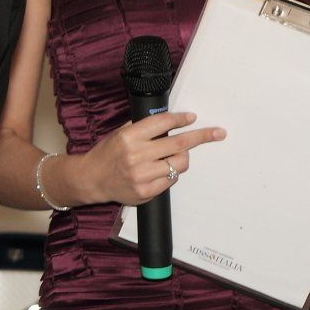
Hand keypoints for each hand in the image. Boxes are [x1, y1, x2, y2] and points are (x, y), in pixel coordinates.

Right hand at [72, 112, 224, 206]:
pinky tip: (160, 171)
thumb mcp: (120, 134)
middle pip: (179, 143)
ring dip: (182, 158)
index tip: (192, 118)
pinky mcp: (145, 192)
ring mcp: (142, 176)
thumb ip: (142, 127)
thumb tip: (170, 121)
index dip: (181, 119)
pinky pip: (172, 180)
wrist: (91, 179)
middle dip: (202, 136)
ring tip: (172, 157)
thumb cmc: (107, 154)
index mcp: (129, 137)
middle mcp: (136, 155)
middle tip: (218, 132)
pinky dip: (171, 173)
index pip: (163, 123)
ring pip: (179, 163)